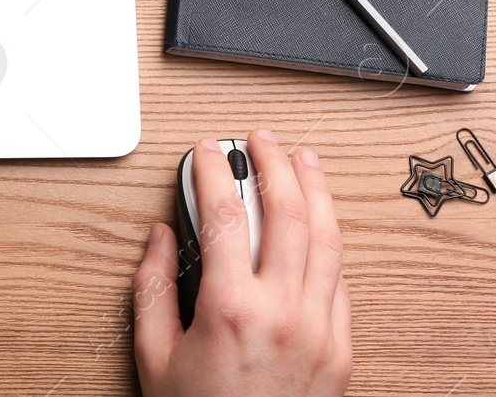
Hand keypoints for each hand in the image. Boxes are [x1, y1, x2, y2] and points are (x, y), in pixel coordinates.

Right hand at [133, 129, 352, 396]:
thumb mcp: (154, 354)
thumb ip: (153, 287)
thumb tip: (161, 236)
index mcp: (232, 308)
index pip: (227, 215)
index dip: (215, 172)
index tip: (207, 151)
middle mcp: (284, 312)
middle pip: (288, 213)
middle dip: (274, 165)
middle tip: (261, 140)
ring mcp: (321, 330)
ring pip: (327, 240)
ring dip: (315, 191)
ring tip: (305, 162)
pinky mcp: (342, 349)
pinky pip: (341, 280)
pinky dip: (329, 242)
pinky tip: (319, 224)